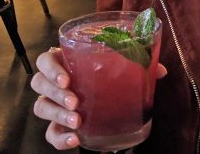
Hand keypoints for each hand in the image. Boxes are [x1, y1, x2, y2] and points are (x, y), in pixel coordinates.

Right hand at [30, 48, 168, 149]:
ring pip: (41, 107)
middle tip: (74, 102)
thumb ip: (140, 65)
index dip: (51, 68)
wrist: (110, 107)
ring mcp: (53, 105)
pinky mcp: (57, 127)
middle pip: (39, 83)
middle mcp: (55, 83)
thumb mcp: (124, 70)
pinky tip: (74, 139)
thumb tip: (160, 70)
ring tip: (77, 120)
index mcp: (67, 62)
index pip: (46, 60)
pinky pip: (50, 134)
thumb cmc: (110, 79)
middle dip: (56, 93)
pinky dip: (60, 138)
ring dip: (57, 114)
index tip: (67, 79)